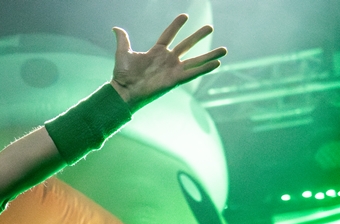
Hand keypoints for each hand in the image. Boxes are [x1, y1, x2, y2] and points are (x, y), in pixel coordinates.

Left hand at [109, 14, 225, 109]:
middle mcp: (167, 60)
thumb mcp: (123, 53)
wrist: (123, 92)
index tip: (185, 16)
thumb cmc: (122, 75)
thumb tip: (115, 28)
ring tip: (224, 49)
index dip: (176, 26)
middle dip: (198, 36)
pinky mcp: (175, 80)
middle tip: (210, 27)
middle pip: (187, 45)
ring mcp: (172, 70)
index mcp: (156, 52)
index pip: (169, 35)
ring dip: (209, 55)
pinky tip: (217, 64)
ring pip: (195, 60)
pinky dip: (205, 69)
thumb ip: (123, 39)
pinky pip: (193, 73)